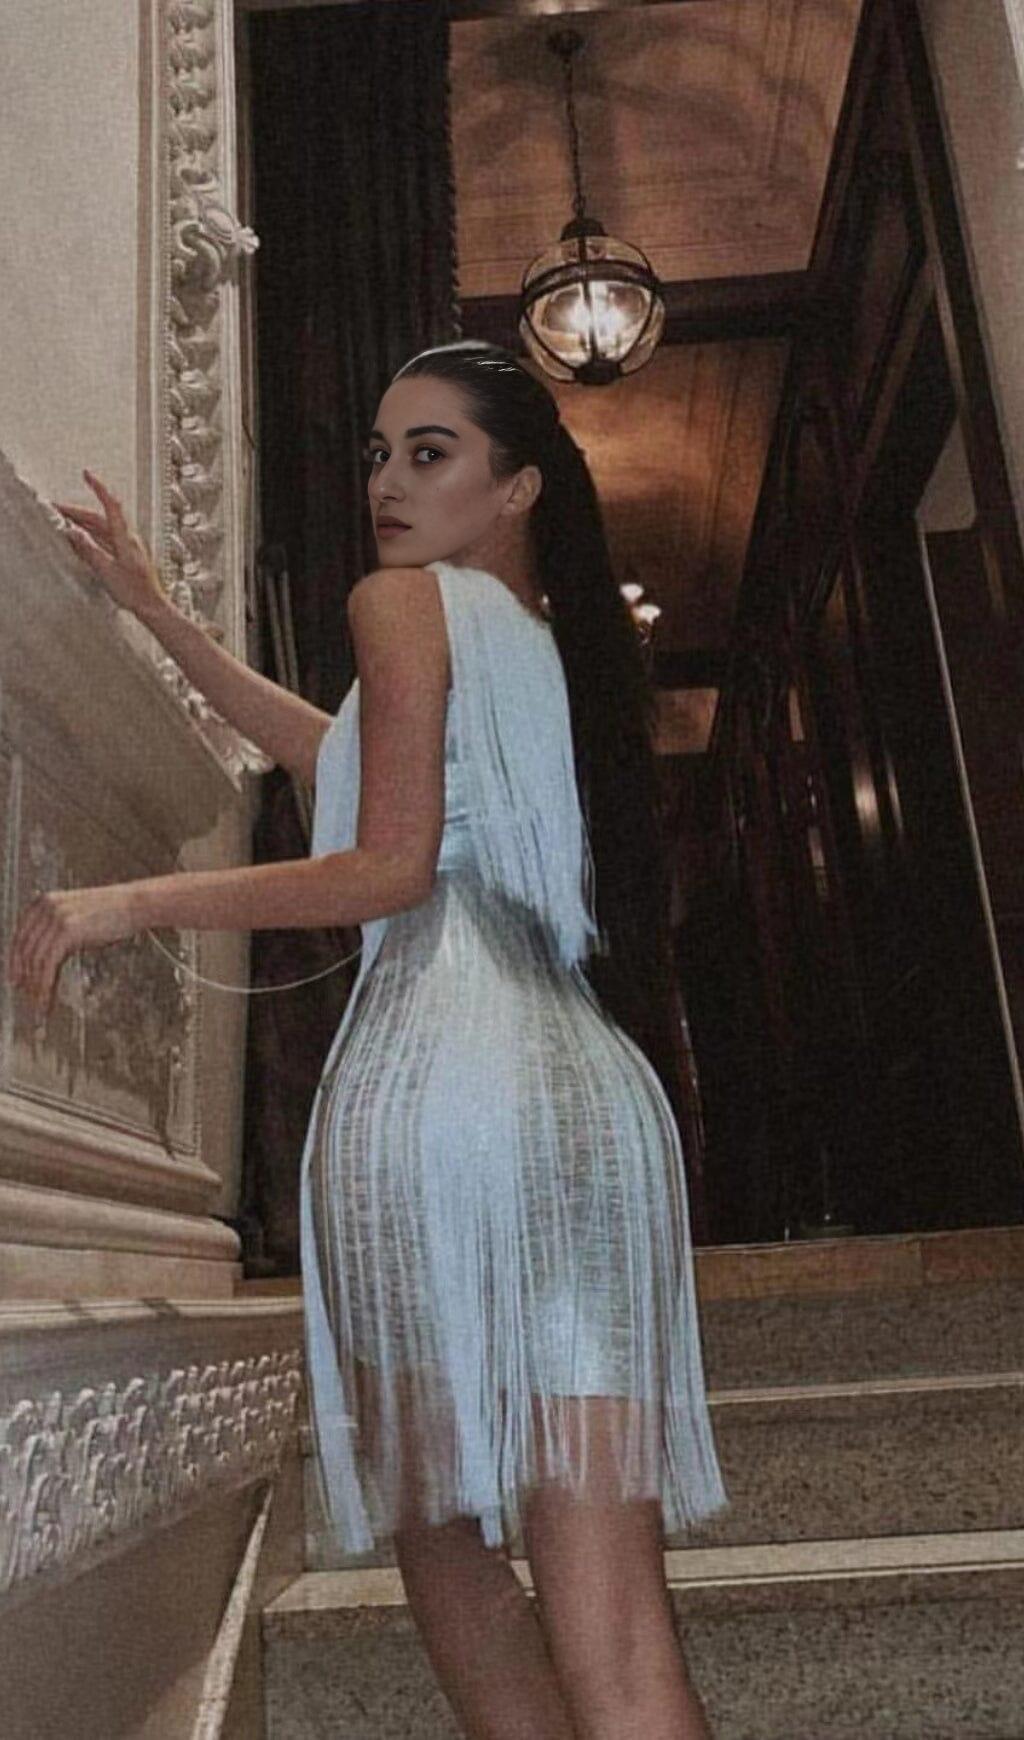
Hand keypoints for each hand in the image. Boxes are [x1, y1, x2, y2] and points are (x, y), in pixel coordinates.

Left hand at [7, 884, 136, 1018]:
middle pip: (25, 949)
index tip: (14, 978)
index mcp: (43, 901)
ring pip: (35, 960)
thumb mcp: (75, 916)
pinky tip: (47, 999)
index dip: (14, 960)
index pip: (19, 935)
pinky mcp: (67, 931)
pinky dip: (45, 986)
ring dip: (35, 985)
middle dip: (24, 976)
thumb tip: (40, 956)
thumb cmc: (110, 914)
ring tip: (39, 1003)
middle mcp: (45, 907)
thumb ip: (55, 928)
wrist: (133, 905)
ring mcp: (55, 918)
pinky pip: (48, 965)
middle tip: (27, 995)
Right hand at [51, 470, 170, 619]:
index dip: (98, 488)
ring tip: (63, 521)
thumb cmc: (135, 591)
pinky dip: (90, 536)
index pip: (111, 505)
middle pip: (100, 517)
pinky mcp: (125, 557)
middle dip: (77, 511)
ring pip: (101, 529)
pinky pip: (104, 540)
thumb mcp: (106, 570)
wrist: (152, 607)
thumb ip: (88, 550)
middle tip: (57, 509)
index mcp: (124, 537)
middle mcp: (127, 539)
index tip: (87, 475)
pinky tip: (81, 540)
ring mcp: (127, 548)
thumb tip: (72, 533)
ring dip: (82, 523)